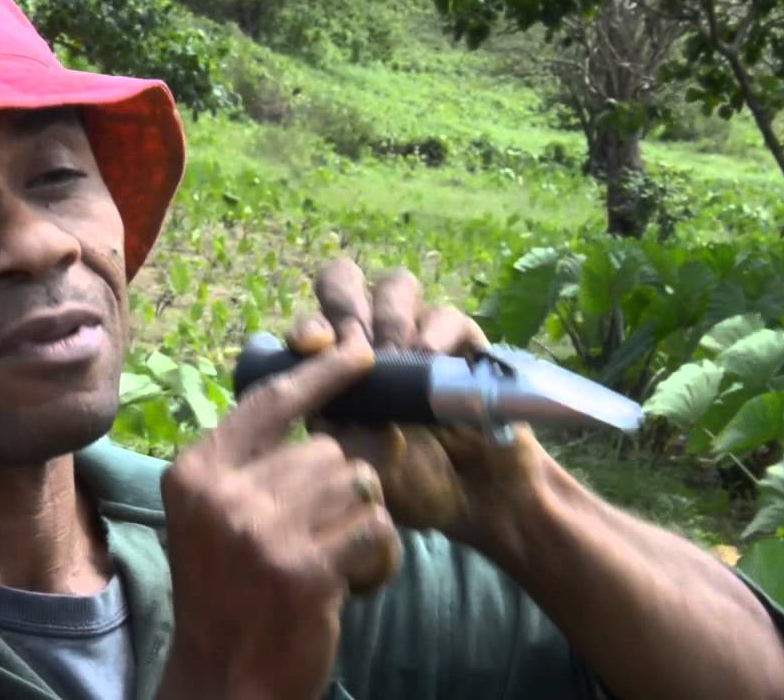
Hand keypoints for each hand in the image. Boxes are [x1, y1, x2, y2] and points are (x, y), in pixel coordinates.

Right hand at [156, 328, 401, 699]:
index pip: (269, 402)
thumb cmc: (225, 594)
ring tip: (333, 562)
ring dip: (361, 523)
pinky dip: (378, 559)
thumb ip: (249, 465)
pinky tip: (351, 584)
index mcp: (196, 473)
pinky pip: (376, 531)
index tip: (358, 354)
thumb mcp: (212, 519)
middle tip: (320, 537)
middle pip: (326, 451)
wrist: (225, 680)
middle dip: (340, 490)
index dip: (320, 376)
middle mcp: (223, 495)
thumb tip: (319, 408)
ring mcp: (263, 533)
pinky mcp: (305, 571)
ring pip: (357, 485)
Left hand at [288, 258, 552, 549]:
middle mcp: (371, 339)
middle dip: (344, 304)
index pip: (309, 326)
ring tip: (397, 358)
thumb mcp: (360, 465)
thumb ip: (337, 429)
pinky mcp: (462, 341)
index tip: (312, 346)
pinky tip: (428, 356)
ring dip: (389, 317)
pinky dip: (435, 331)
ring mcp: (417, 335)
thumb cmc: (410, 485)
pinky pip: (446, 315)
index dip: (307, 326)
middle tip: (356, 345)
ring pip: (396, 285)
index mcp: (335, 367)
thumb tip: (321, 396)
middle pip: (343, 281)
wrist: (476, 501)